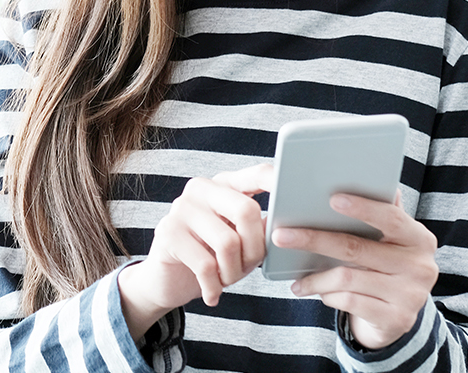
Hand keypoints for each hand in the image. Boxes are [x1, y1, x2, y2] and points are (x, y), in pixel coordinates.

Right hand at [120, 163, 273, 339]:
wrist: (167, 280)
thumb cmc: (212, 257)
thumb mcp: (241, 243)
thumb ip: (260, 228)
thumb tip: (288, 222)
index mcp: (224, 185)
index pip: (257, 174)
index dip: (278, 181)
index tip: (299, 193)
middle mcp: (201, 189)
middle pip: (246, 210)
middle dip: (255, 248)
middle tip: (248, 266)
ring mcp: (181, 208)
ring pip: (228, 242)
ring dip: (233, 272)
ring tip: (226, 280)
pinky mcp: (167, 232)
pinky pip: (205, 264)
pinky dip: (214, 286)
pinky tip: (213, 293)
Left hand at [272, 191, 438, 349]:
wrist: (397, 316)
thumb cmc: (385, 267)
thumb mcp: (390, 242)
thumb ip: (381, 216)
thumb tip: (363, 176)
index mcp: (420, 239)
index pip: (390, 218)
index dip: (362, 207)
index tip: (332, 199)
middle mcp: (421, 267)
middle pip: (356, 248)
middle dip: (313, 240)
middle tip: (281, 236)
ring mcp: (411, 295)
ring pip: (347, 278)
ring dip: (315, 278)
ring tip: (296, 279)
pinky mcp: (396, 319)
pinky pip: (349, 302)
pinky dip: (328, 296)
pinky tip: (318, 293)